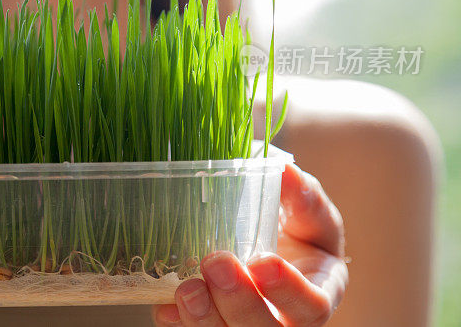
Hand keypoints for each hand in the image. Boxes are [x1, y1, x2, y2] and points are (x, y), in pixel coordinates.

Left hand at [153, 163, 347, 325]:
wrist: (269, 240)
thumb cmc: (295, 227)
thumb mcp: (306, 209)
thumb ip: (300, 194)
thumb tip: (284, 171)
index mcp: (317, 291)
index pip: (312, 304)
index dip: (289, 291)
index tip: (263, 262)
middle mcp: (285, 319)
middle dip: (239, 302)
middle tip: (216, 264)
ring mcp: (247, 324)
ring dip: (205, 318)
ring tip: (187, 289)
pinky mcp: (216, 322)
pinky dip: (178, 322)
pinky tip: (165, 308)